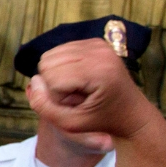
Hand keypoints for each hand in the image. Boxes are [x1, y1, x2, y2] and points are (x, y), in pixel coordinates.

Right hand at [27, 38, 155, 139]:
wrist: (132, 112)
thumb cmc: (102, 120)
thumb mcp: (71, 124)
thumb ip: (44, 107)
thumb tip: (34, 80)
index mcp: (98, 71)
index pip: (51, 77)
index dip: (55, 96)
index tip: (75, 106)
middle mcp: (100, 51)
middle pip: (47, 62)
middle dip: (53, 83)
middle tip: (74, 96)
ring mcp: (98, 44)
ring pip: (50, 56)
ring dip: (56, 75)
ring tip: (77, 87)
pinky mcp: (95, 42)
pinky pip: (59, 51)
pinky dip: (62, 67)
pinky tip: (78, 78)